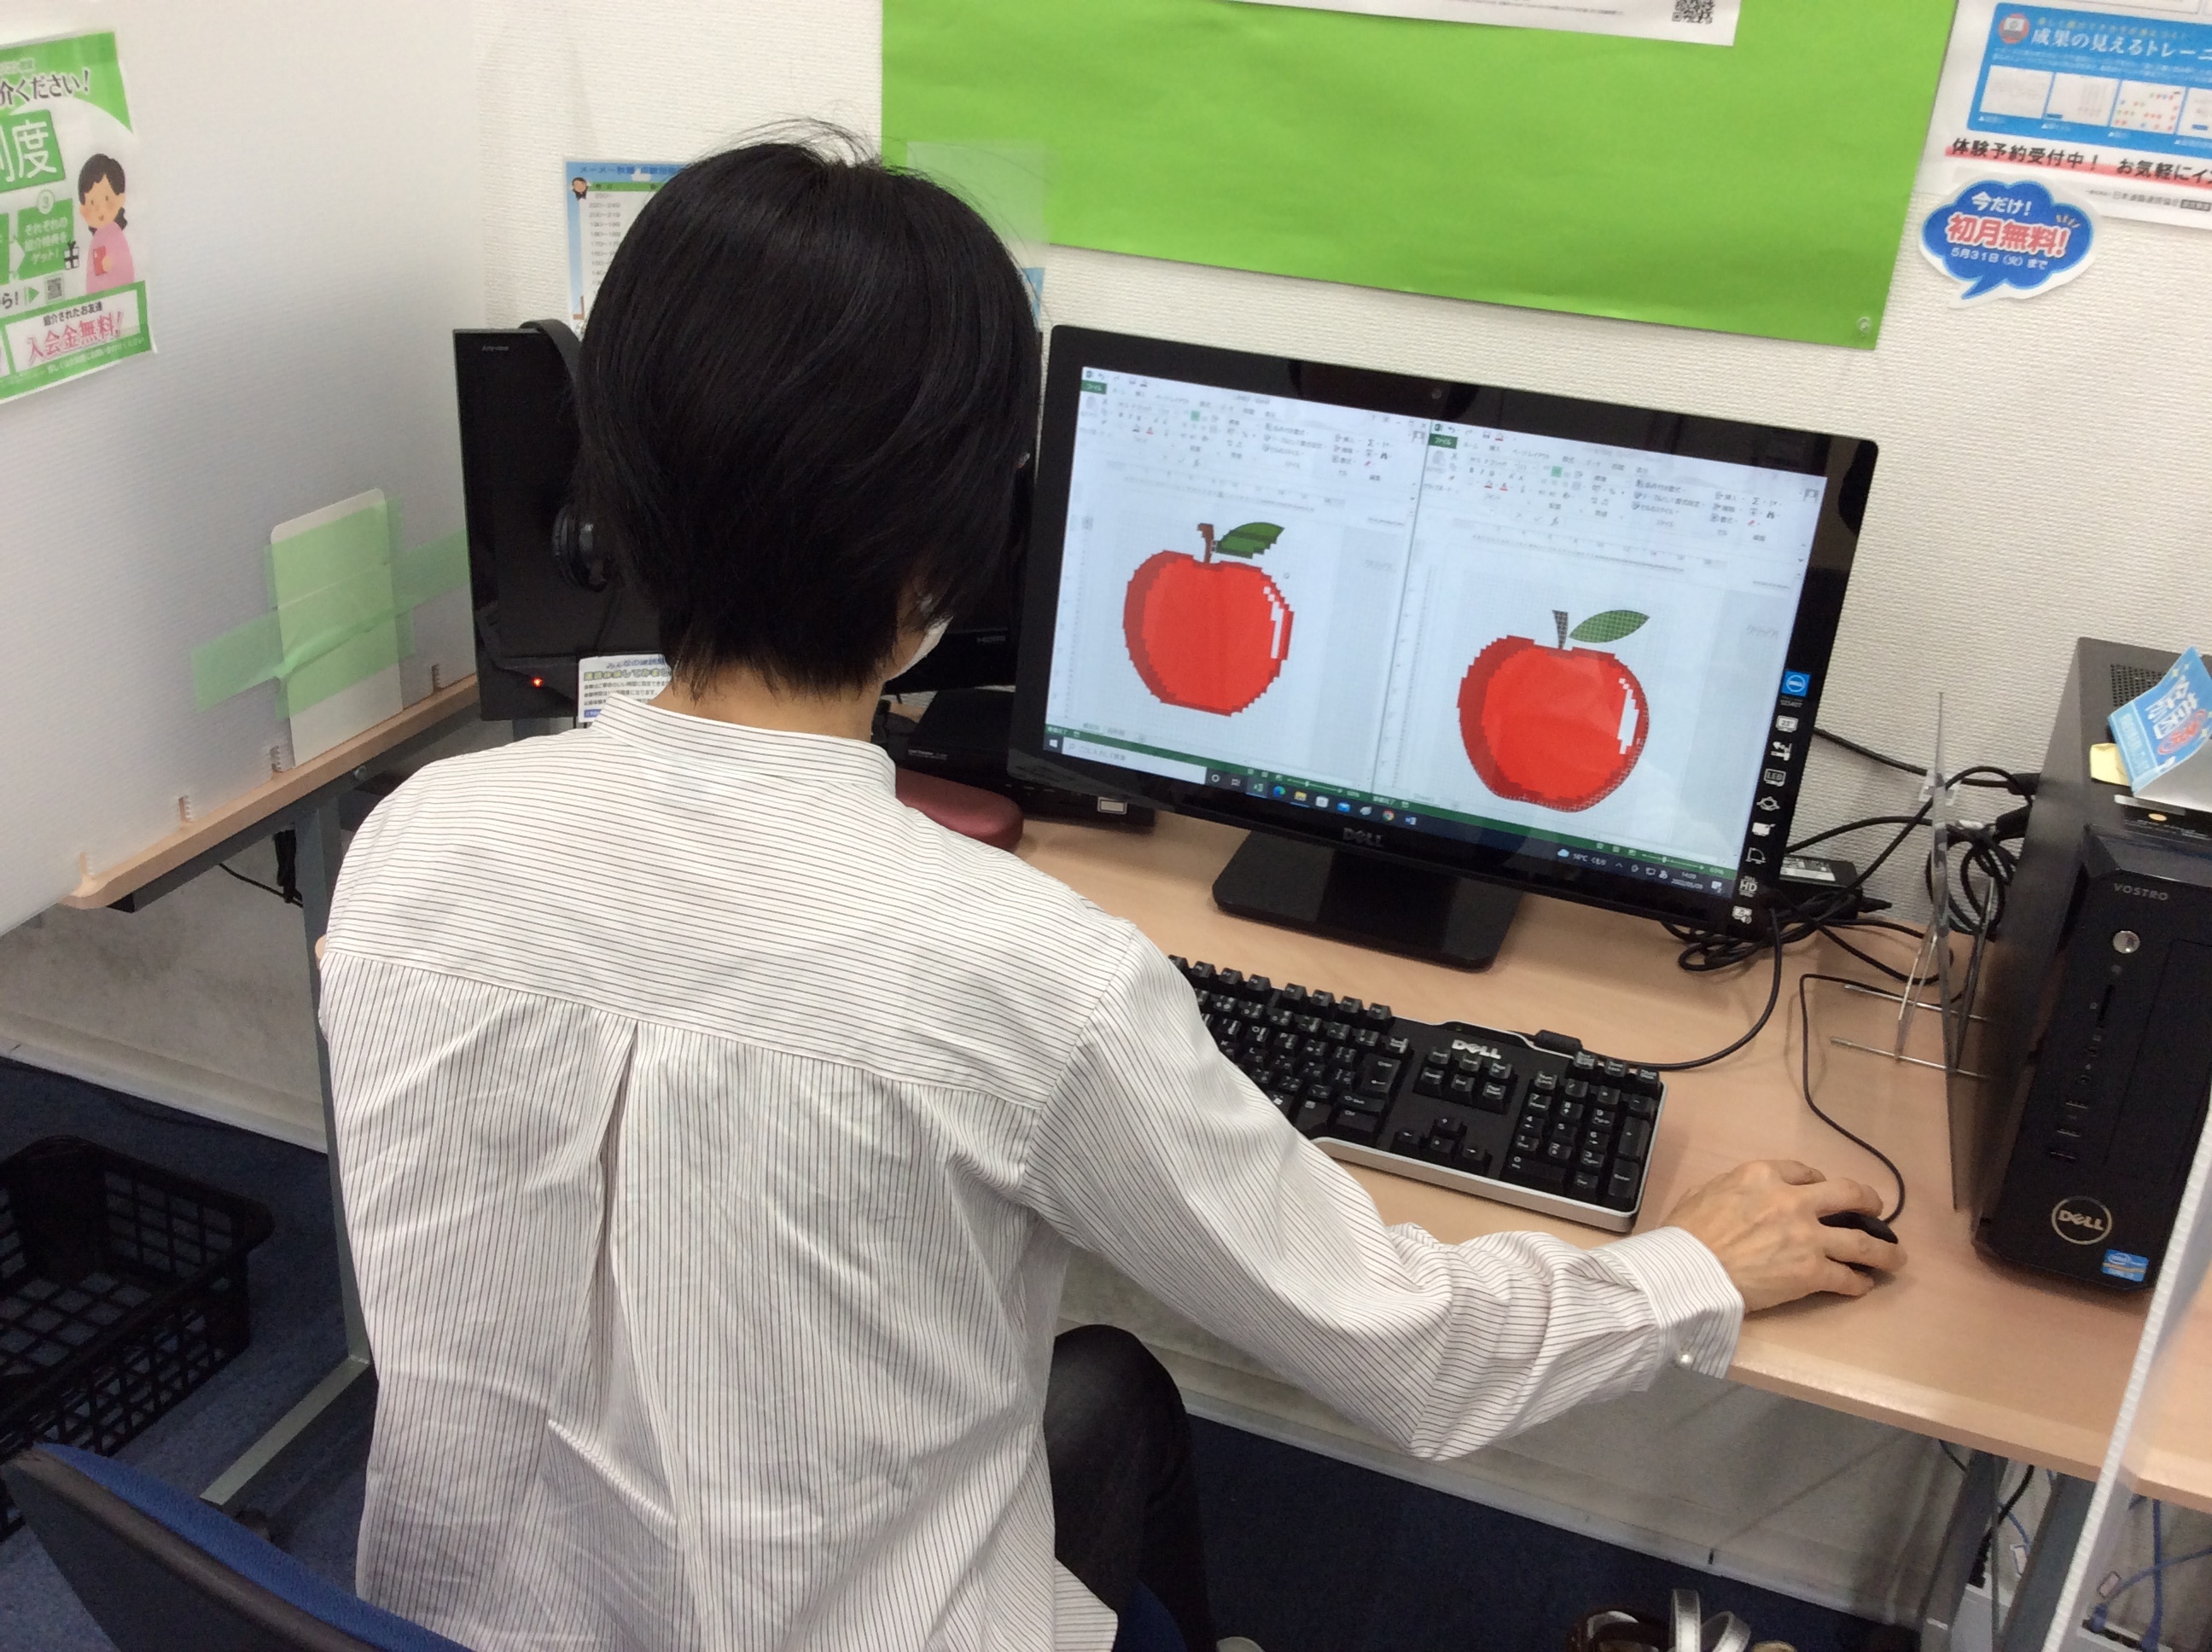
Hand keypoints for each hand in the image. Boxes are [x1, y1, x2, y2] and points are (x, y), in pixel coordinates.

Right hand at [1664, 1160, 1904, 1310]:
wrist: (1688, 1271)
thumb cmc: (1685, 1233)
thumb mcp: (1703, 1192)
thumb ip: (1730, 1188)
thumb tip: (1736, 1197)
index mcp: (1763, 1175)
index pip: (1805, 1172)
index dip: (1818, 1182)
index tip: (1823, 1192)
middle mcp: (1793, 1200)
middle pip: (1849, 1195)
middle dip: (1868, 1203)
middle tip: (1876, 1212)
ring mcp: (1808, 1238)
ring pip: (1862, 1241)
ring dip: (1884, 1250)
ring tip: (1896, 1257)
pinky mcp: (1812, 1273)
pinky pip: (1846, 1278)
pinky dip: (1858, 1283)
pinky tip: (1863, 1286)